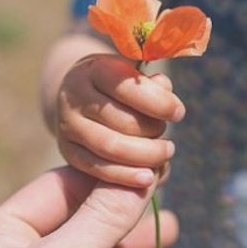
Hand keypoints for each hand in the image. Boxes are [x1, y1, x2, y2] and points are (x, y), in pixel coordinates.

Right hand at [55, 54, 184, 187]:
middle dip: (153, 132)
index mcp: (93, 69)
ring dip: (145, 155)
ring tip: (164, 154)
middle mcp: (74, 97)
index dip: (158, 102)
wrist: (79, 97)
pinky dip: (125, 175)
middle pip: (122, 121)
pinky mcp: (68, 150)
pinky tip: (148, 178)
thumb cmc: (118, 86)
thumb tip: (165, 89)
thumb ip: (152, 83)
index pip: (127, 87)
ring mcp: (68, 125)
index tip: (178, 113)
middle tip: (168, 138)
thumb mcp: (132, 75)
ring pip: (110, 147)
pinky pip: (97, 168)